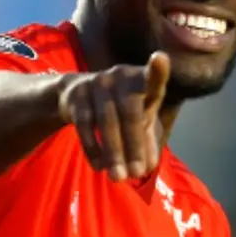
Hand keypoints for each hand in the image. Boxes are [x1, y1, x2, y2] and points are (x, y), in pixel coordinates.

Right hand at [58, 52, 169, 180]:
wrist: (75, 92)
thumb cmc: (120, 108)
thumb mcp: (138, 120)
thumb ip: (147, 142)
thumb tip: (147, 167)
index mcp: (141, 80)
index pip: (152, 77)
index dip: (157, 70)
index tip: (159, 58)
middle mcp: (120, 76)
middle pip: (130, 111)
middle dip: (134, 144)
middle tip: (136, 173)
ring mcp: (97, 83)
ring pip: (107, 121)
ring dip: (113, 152)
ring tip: (119, 177)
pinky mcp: (76, 95)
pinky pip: (85, 125)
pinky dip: (93, 148)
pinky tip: (99, 166)